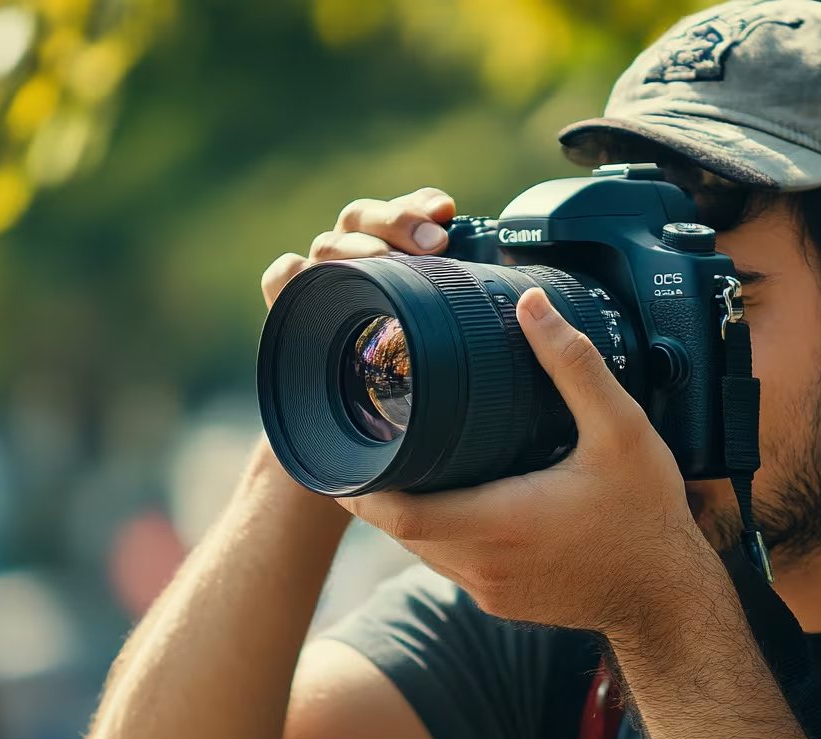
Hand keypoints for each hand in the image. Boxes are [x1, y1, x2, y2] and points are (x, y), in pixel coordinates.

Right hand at [250, 187, 455, 510]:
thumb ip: (480, 327)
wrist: (363, 451)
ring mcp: (323, 289)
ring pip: (328, 243)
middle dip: (396, 219)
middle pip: (363, 219)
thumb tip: (538, 308)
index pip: (404, 214)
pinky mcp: (293, 317)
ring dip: (354, 245)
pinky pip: (281, 280)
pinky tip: (303, 276)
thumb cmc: (418, 403)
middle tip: (433, 241)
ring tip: (381, 262)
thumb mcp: (457, 359)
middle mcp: (359, 269)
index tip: (447, 210)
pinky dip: (289, 273)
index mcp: (399, 266)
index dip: (420, 203)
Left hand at [338, 288, 717, 639]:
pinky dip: (440, 533)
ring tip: (402, 462)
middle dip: (378, 491)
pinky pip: (451, 564)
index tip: (342, 453)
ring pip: (423, 550)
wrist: (668, 599)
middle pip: (401, 530)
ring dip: (409, 513)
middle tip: (368, 441)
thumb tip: (532, 306)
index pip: (400, 514)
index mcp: (501, 522)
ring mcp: (490, 589)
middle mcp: (485, 564)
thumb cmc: (646, 516)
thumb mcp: (621, 429)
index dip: (362, 486)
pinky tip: (454, 498)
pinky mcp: (501, 601)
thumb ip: (572, 365)